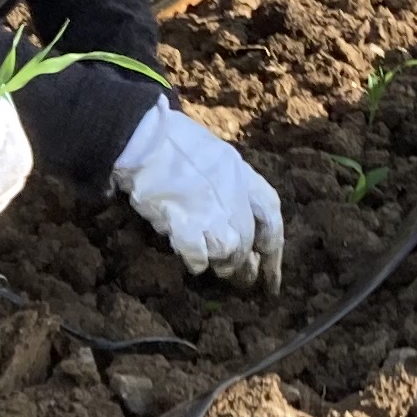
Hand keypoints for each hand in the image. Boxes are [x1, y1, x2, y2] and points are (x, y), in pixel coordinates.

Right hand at [112, 101, 283, 288]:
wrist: (143, 138)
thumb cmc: (174, 142)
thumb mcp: (216, 155)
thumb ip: (230, 183)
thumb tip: (235, 217)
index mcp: (242, 173)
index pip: (270, 212)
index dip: (273, 244)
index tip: (273, 266)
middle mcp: (232, 193)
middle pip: (248, 238)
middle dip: (248, 264)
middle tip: (244, 279)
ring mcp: (208, 209)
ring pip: (229, 251)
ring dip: (225, 264)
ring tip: (219, 269)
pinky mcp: (182, 222)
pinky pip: (198, 255)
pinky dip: (198, 262)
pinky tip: (194, 262)